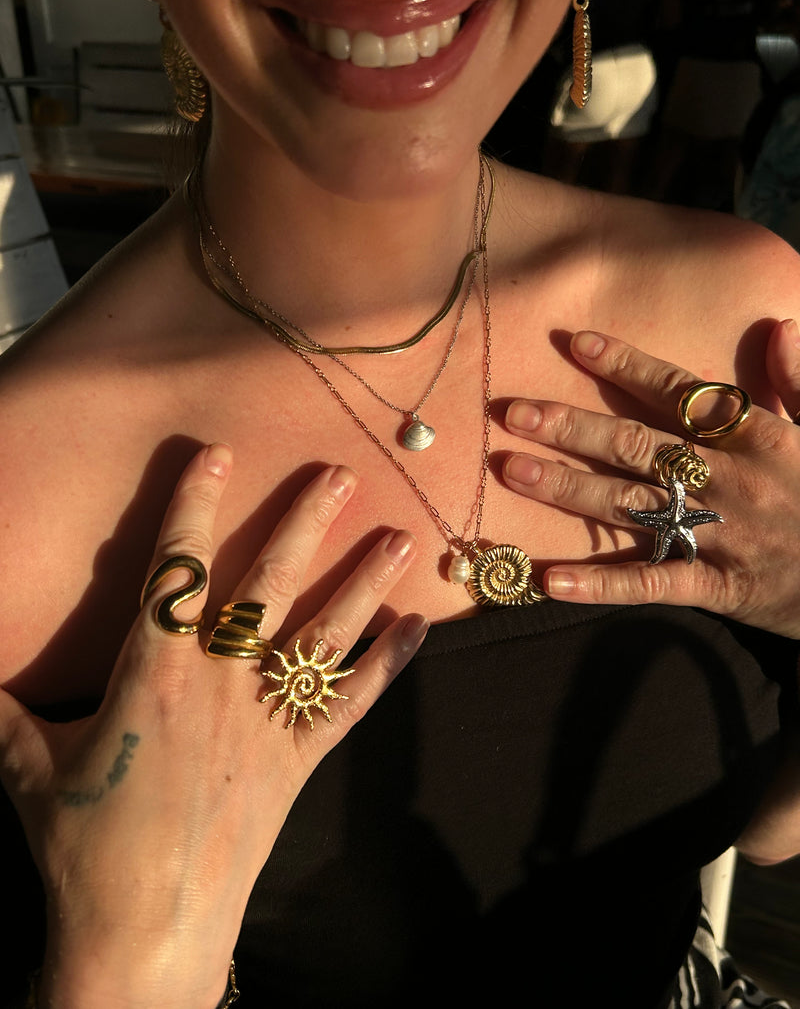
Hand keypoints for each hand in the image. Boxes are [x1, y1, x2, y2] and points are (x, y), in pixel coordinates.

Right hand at [0, 445, 425, 1008]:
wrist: (143, 935)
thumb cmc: (81, 848)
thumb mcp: (26, 765)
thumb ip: (0, 705)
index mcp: (153, 676)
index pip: (175, 571)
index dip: (193, 507)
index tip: (216, 455)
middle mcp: (220, 686)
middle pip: (269, 585)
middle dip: (305, 523)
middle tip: (342, 474)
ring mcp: (267, 723)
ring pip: (324, 634)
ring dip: (364, 581)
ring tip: (402, 538)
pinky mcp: (298, 763)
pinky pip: (350, 706)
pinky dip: (386, 667)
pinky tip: (417, 631)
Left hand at [502, 322, 799, 638]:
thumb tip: (780, 324)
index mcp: (757, 438)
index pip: (683, 393)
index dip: (629, 366)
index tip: (579, 343)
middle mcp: (729, 480)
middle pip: (638, 446)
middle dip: (573, 426)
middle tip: (513, 411)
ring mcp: (720, 534)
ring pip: (631, 506)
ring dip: (569, 488)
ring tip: (513, 470)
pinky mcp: (718, 586)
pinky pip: (652, 584)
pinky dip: (602, 584)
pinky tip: (551, 579)